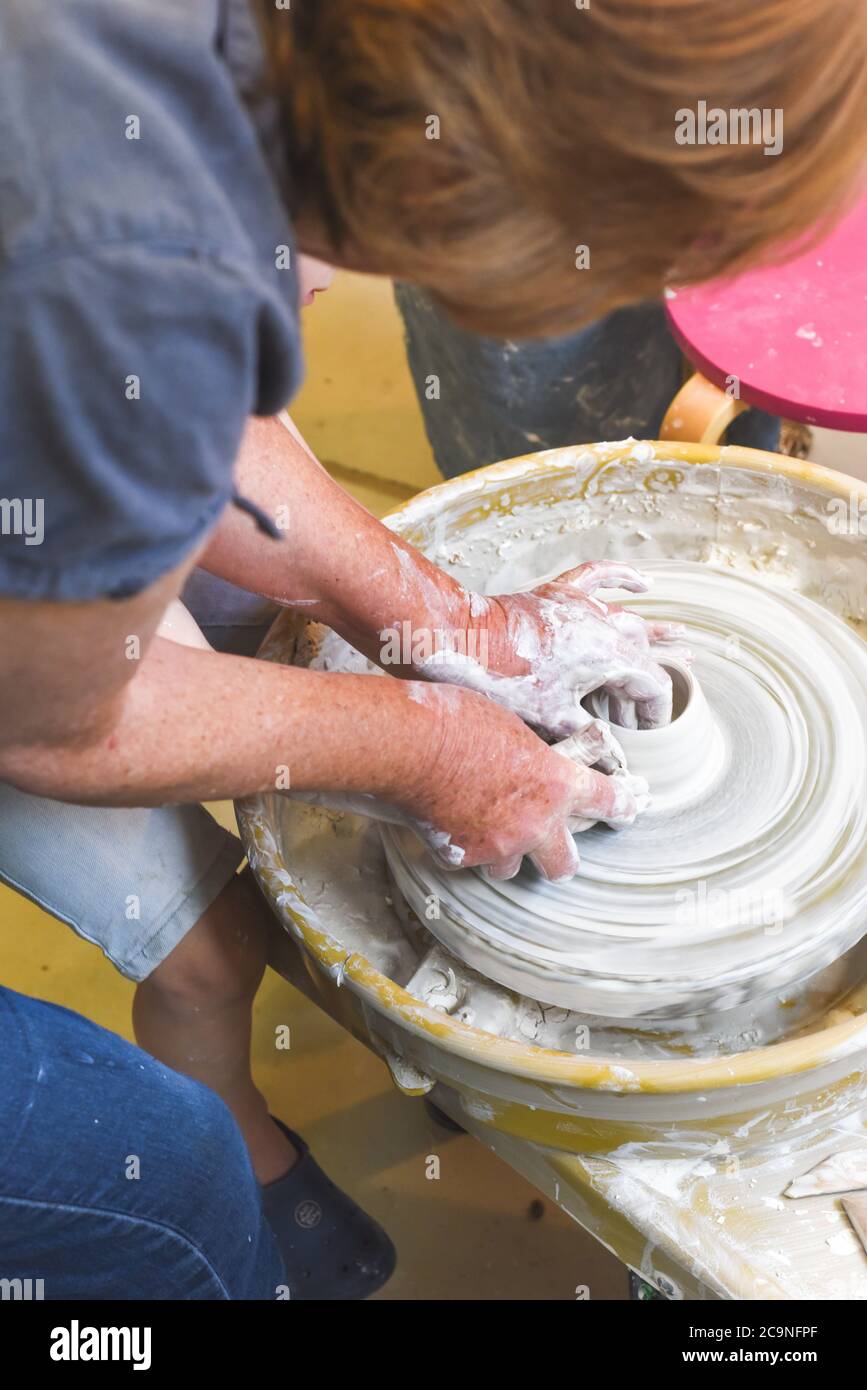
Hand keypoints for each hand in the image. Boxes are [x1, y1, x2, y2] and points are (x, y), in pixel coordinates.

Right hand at [393, 683, 644, 880]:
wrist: (409, 746)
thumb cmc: (458, 720)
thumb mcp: (513, 728)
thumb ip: (532, 756)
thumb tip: (533, 763)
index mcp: (556, 783)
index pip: (606, 801)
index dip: (621, 807)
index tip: (627, 809)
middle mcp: (536, 823)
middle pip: (565, 864)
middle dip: (559, 857)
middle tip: (549, 845)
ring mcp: (499, 845)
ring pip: (512, 868)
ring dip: (504, 853)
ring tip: (486, 827)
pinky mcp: (462, 856)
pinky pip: (469, 860)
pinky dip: (463, 846)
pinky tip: (448, 820)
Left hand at [419, 560, 685, 739]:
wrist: (461, 641)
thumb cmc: (505, 682)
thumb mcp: (554, 719)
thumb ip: (590, 737)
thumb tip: (616, 768)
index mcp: (610, 655)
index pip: (653, 684)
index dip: (656, 713)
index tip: (648, 734)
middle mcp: (605, 625)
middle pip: (641, 655)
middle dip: (644, 686)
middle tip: (640, 715)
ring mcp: (582, 605)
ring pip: (627, 620)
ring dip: (648, 638)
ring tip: (681, 640)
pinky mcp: (559, 594)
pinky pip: (599, 578)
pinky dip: (621, 578)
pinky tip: (643, 583)